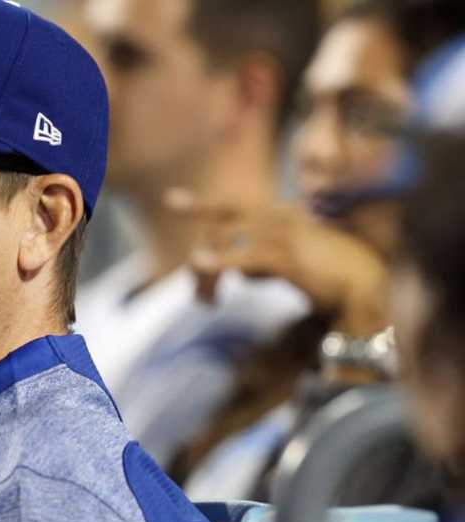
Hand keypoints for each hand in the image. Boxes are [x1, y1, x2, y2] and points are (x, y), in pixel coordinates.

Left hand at [168, 188, 388, 337]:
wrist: (369, 287)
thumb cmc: (333, 277)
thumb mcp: (291, 265)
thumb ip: (263, 264)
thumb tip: (240, 273)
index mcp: (280, 216)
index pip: (232, 206)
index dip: (201, 204)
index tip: (172, 200)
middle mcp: (279, 218)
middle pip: (222, 229)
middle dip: (203, 262)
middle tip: (202, 298)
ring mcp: (286, 233)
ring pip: (228, 242)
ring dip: (209, 272)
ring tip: (204, 301)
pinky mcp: (293, 255)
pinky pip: (248, 255)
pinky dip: (222, 261)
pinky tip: (202, 265)